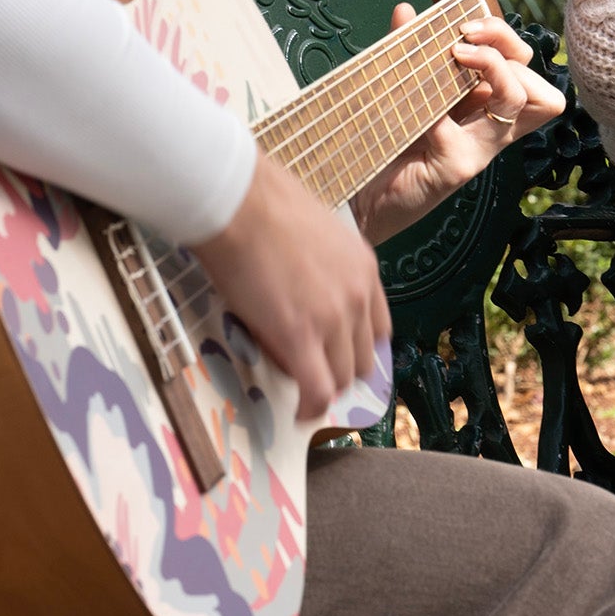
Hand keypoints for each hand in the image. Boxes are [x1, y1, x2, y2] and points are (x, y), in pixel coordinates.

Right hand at [193, 152, 386, 422]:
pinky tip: (300, 414)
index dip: (355, 348)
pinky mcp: (299, 337)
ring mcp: (333, 319)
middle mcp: (358, 296)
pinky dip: (311, 409)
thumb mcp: (315, 235)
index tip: (336, 356)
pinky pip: (316, 391)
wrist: (238, 201)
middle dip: (337, 371)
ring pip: (340, 378)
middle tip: (309, 373)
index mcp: (364, 268)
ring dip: (321, 387)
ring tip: (298, 387)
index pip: (376, 328)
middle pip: (361, 359)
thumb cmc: (262, 205)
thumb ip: (324, 269)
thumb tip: (306, 293)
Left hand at [352, 11, 565, 240]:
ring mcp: (477, 152)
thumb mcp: (402, 92)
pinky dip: (436, 110)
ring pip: (521, 101)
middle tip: (463, 41)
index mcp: (485, 111)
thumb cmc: (383, 145)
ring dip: (494, 69)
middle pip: (539, 84)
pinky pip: (459, 132)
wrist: (358, 197)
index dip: (506, 39)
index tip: (465, 25)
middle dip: (508, 47)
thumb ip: (408, 54)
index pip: (526, 68)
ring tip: (455, 57)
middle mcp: (491, 132)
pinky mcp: (453, 170)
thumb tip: (406, 11)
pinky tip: (409, 106)